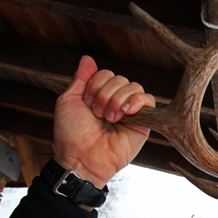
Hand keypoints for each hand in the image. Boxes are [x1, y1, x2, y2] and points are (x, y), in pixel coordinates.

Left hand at [53, 56, 154, 188]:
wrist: (82, 158)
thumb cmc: (72, 134)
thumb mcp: (69, 101)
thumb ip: (80, 79)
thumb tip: (88, 58)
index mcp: (100, 95)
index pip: (107, 73)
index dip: (96, 84)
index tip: (87, 104)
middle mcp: (117, 101)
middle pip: (120, 78)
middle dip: (105, 94)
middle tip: (98, 114)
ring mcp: (132, 111)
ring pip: (134, 87)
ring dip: (118, 100)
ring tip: (110, 118)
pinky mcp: (145, 122)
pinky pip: (149, 100)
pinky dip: (137, 102)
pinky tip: (126, 112)